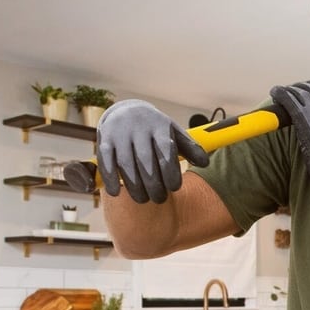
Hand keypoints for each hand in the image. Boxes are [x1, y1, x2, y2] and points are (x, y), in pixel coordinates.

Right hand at [95, 99, 209, 203]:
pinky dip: (111, 178)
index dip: (170, 173)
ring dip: (134, 185)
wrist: (126, 110)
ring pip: (126, 164)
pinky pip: (106, 161)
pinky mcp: (104, 140)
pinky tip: (116, 192)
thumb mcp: (174, 133)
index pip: (166, 152)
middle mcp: (139, 129)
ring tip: (143, 199)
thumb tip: (205, 163)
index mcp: (159, 127)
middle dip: (154, 184)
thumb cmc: (155, 129)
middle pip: (146, 161)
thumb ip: (190, 148)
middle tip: (159, 198)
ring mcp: (120, 134)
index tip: (174, 188)